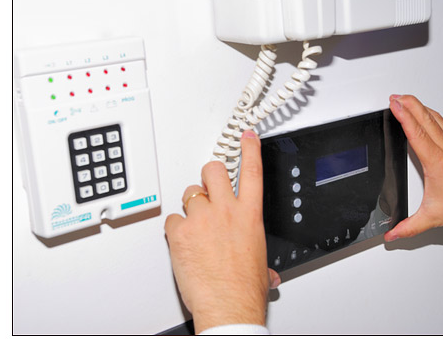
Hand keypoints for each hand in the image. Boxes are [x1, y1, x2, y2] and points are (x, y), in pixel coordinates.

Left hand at [165, 130, 279, 333]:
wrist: (228, 306)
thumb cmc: (245, 288)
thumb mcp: (261, 265)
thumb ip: (262, 260)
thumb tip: (269, 273)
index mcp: (250, 214)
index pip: (251, 170)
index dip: (248, 149)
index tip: (246, 137)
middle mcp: (226, 211)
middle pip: (213, 170)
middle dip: (209, 175)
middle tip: (208, 187)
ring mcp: (202, 219)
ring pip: (190, 194)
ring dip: (191, 207)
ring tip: (195, 228)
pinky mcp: (180, 232)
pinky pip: (172, 219)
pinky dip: (175, 229)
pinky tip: (183, 243)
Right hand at [384, 95, 442, 247]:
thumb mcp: (432, 218)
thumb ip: (408, 227)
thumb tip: (392, 234)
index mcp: (437, 162)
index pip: (417, 132)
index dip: (403, 115)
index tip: (394, 103)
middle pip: (425, 118)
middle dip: (408, 103)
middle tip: (395, 96)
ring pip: (436, 118)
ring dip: (420, 106)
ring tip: (408, 100)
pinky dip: (434, 115)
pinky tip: (430, 114)